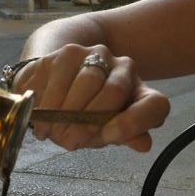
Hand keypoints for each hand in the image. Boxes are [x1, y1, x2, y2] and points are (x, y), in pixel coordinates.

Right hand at [15, 42, 169, 151]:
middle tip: (69, 141)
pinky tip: (40, 119)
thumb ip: (125, 137)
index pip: (154, 106)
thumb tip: (144, 144)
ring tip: (51, 132)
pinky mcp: (69, 51)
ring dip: (66, 112)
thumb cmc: (89, 113)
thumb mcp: (106, 131)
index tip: (108, 138)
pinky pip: (60, 76)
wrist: (64, 79)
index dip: (134, 123)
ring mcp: (98, 56)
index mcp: (143, 95)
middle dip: (88, 121)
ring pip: (87, 81)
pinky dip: (47, 102)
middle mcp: (126, 68)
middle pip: (115, 91)